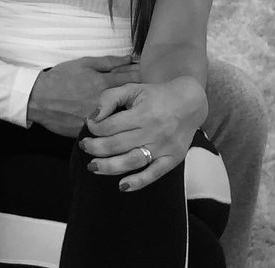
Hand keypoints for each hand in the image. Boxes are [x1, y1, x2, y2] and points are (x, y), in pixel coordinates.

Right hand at [27, 55, 139, 136]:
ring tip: (139, 114)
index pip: (132, 79)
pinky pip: (107, 132)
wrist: (38, 98)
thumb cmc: (60, 78)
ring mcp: (98, 120)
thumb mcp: (83, 64)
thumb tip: (129, 58)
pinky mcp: (89, 132)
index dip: (143, 76)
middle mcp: (104, 104)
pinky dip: (115, 129)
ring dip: (131, 116)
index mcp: (103, 84)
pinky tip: (121, 127)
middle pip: (131, 102)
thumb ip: (108, 62)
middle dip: (142, 99)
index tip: (150, 74)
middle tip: (150, 97)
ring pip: (121, 120)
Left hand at [80, 76, 207, 190]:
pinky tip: (122, 186)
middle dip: (95, 147)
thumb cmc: (156, 95)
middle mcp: (153, 132)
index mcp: (143, 113)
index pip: (110, 126)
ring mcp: (163, 148)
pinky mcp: (172, 159)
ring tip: (92, 166)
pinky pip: (154, 174)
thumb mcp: (132, 89)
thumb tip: (94, 117)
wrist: (190, 103)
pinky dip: (138, 182)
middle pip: (117, 145)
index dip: (94, 127)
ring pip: (131, 162)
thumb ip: (109, 98)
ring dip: (108, 167)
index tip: (89, 125)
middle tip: (84, 146)